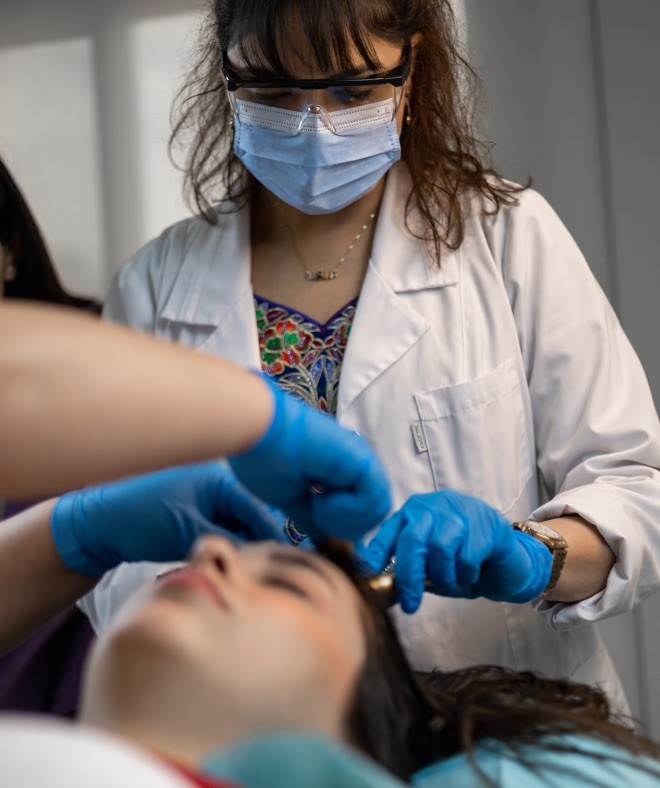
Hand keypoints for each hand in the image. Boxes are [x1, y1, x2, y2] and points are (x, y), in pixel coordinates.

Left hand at [51, 463, 285, 576]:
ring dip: (247, 547)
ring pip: (240, 527)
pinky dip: (231, 547)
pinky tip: (235, 567)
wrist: (97, 526)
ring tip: (255, 574)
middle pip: (254, 517)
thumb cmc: (141, 520)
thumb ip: (230, 544)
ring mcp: (208, 500)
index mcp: (220, 479)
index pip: (259, 509)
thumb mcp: (189, 533)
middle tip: (273, 573)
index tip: (291, 563)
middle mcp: (219, 485)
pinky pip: (225, 531)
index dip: (275, 536)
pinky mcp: (197, 516)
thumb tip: (264, 560)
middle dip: (263, 543)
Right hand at [229, 380, 391, 540]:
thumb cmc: (266, 459)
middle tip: (316, 514)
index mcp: (341, 474)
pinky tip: (322, 499)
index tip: (314, 520)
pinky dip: (348, 510)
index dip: (342, 528)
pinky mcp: (361, 460)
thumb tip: (324, 540)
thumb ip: (311, 518)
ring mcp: (361, 462)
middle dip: (346, 528)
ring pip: (378, 509)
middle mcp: (355, 467)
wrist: (258, 432)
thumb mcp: (291, 498)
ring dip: (346, 520)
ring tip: (317, 505)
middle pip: (373, 514)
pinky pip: (373, 499)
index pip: (361, 513)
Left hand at [357, 490, 551, 612]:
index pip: (391, 529)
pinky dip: (465, 574)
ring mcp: (463, 511)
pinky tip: (470, 575)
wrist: (509, 563)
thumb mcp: (430, 565)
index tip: (368, 574)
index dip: (377, 552)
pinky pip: (467, 556)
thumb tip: (381, 584)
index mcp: (417, 511)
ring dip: (444, 576)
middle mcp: (437, 506)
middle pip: (414, 538)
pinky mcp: (488, 525)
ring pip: (440, 547)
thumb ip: (410, 567)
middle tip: (410, 603)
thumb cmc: (463, 563)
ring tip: (452, 583)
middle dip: (409, 575)